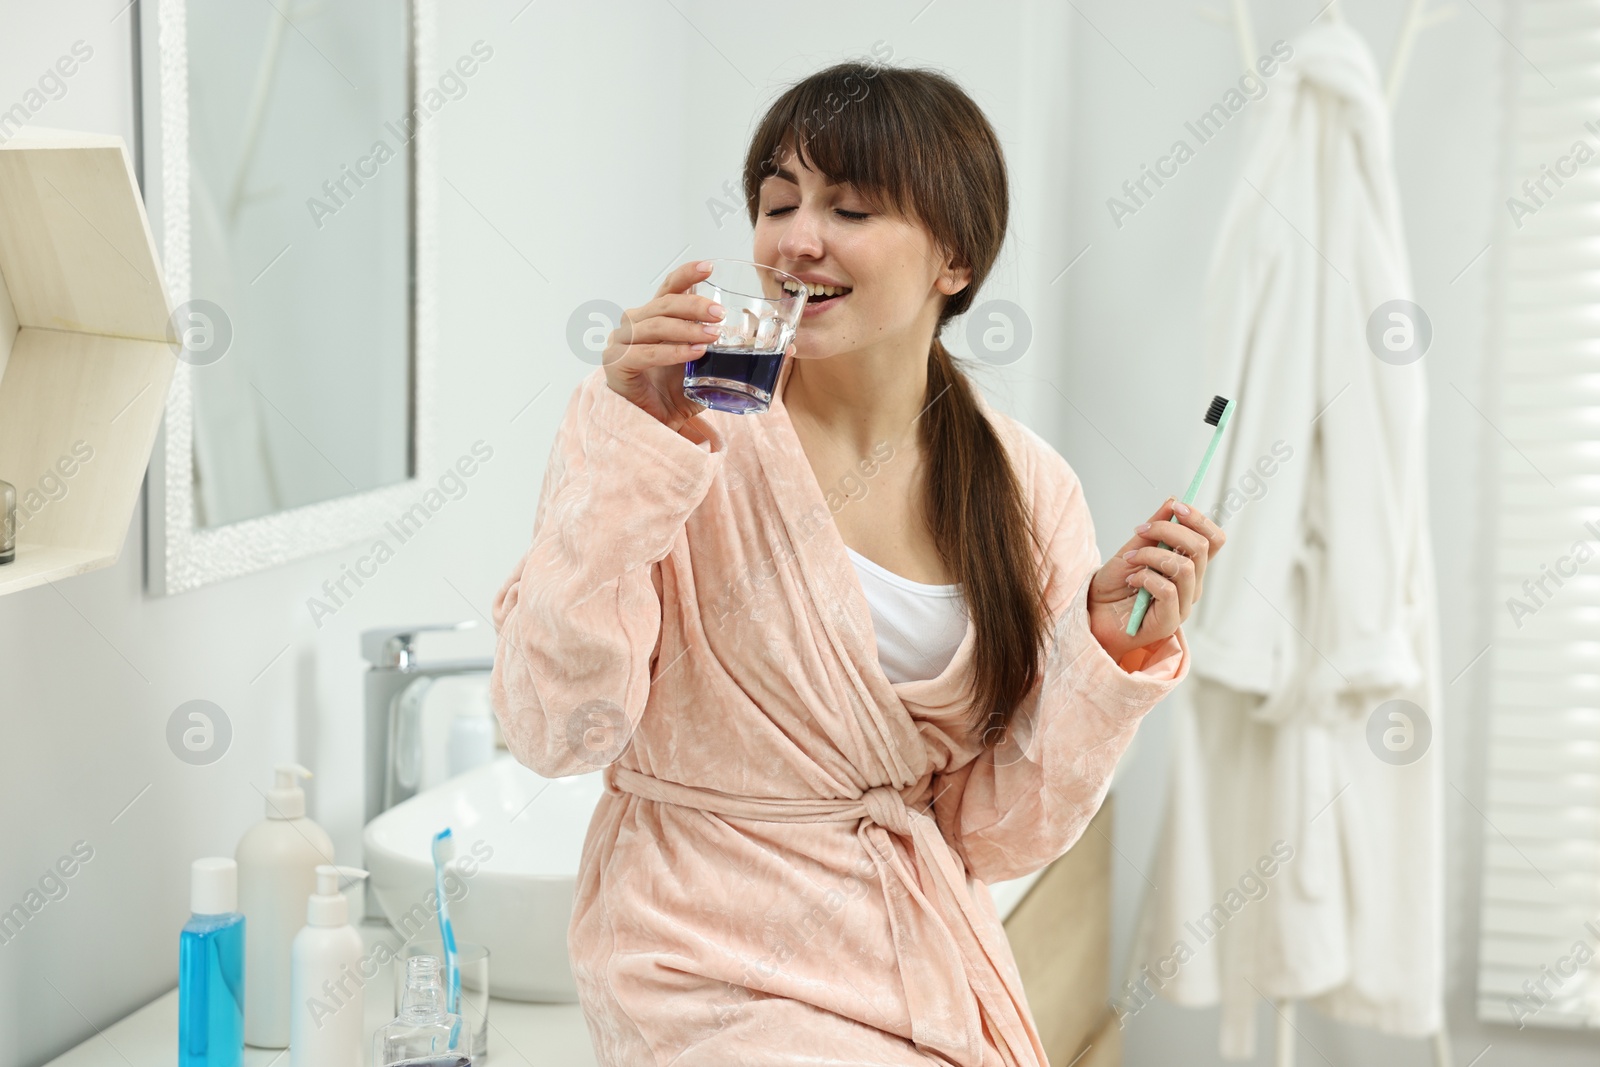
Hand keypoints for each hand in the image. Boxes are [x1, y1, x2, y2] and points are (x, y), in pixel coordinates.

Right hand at [602, 260, 797, 431]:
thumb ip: (740, 356)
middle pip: (664, 303)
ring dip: (687, 328)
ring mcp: (622, 343)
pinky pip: (645, 352)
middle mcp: (635, 325)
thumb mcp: (711, 372)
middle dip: (694, 305)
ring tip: (713, 336)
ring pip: (655, 324)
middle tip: (720, 314)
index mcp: (655, 318)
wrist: (650, 428)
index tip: (711, 266)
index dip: (688, 274)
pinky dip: (671, 352)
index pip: (669, 287)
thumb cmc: (674, 397)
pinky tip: (693, 353)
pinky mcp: (617, 366)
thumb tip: (789, 349)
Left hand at [1087, 497, 1225, 665]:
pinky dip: (1146, 577)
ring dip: (1152, 555)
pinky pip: (1168, 590)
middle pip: (1201, 548)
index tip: (1176, 506)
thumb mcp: (1131, 549)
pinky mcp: (1169, 622)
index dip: (1200, 519)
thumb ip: (1152, 530)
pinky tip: (1132, 580)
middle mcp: (1191, 586)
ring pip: (1185, 568)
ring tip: (1131, 559)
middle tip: (1140, 530)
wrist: (1093, 614)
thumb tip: (1172, 502)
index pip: (1213, 541)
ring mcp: (1183, 606)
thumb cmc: (1114, 585)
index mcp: (1189, 567)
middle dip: (1169, 530)